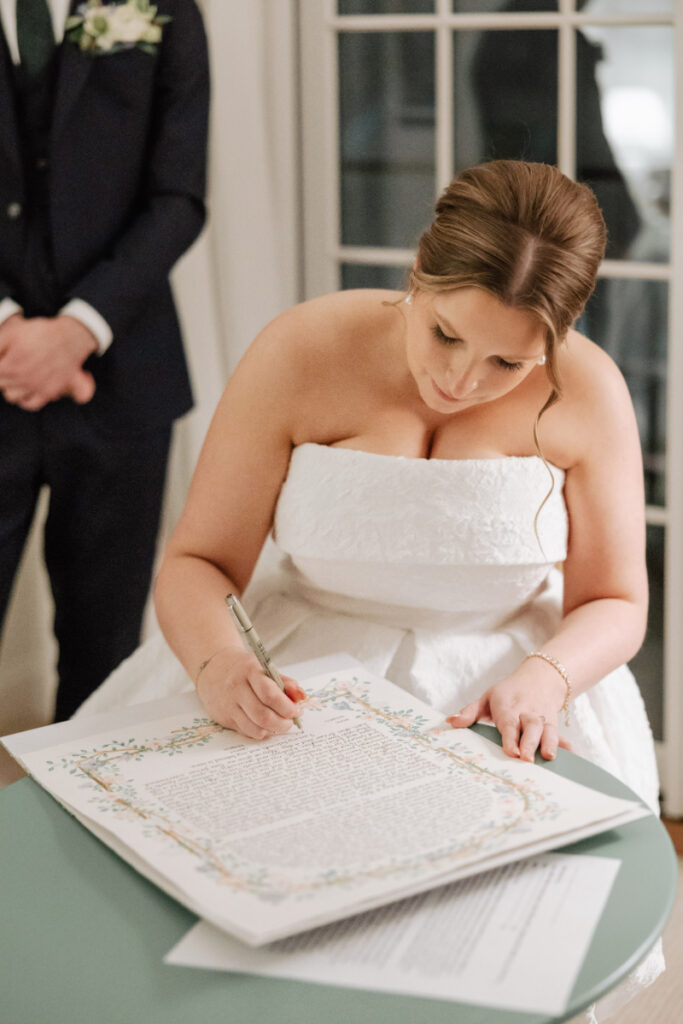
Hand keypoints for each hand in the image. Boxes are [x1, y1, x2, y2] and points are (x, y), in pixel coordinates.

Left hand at [0, 313, 96, 409]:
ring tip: (16, 376)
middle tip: (10, 364)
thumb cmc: (39, 333)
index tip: (6, 359)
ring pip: (12, 396)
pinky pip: (30, 404)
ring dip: (11, 388)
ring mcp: (35, 388)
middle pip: (1, 385)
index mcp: (9, 367)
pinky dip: (25, 400)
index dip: (0, 365)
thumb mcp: (12, 332)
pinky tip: (25, 389)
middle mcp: (21, 381)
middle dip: (3, 376)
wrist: (69, 338)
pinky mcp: (48, 393)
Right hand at [196, 647, 305, 740]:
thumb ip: (285, 682)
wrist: (213, 669)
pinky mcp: (224, 718)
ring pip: (255, 728)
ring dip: (273, 730)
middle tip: (290, 721)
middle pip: (263, 715)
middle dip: (282, 723)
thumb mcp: (265, 668)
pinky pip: (247, 731)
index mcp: (249, 671)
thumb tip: (302, 698)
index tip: (297, 711)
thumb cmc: (245, 669)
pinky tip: (265, 724)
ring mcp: (228, 705)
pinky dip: (261, 732)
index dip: (287, 707)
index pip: (270, 694)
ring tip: (280, 724)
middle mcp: (236, 688)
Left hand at [447, 667, 572, 761]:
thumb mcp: (487, 697)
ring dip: (549, 744)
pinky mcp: (554, 724)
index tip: (511, 752)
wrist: (540, 678)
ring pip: (547, 730)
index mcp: (508, 706)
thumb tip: (450, 722)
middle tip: (526, 760)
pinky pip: (561, 735)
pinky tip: (573, 757)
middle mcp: (527, 711)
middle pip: (530, 727)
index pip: (509, 722)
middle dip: (529, 743)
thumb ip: (470, 712)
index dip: (510, 737)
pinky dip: (566, 745)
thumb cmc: (507, 694)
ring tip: (548, 758)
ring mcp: (543, 718)